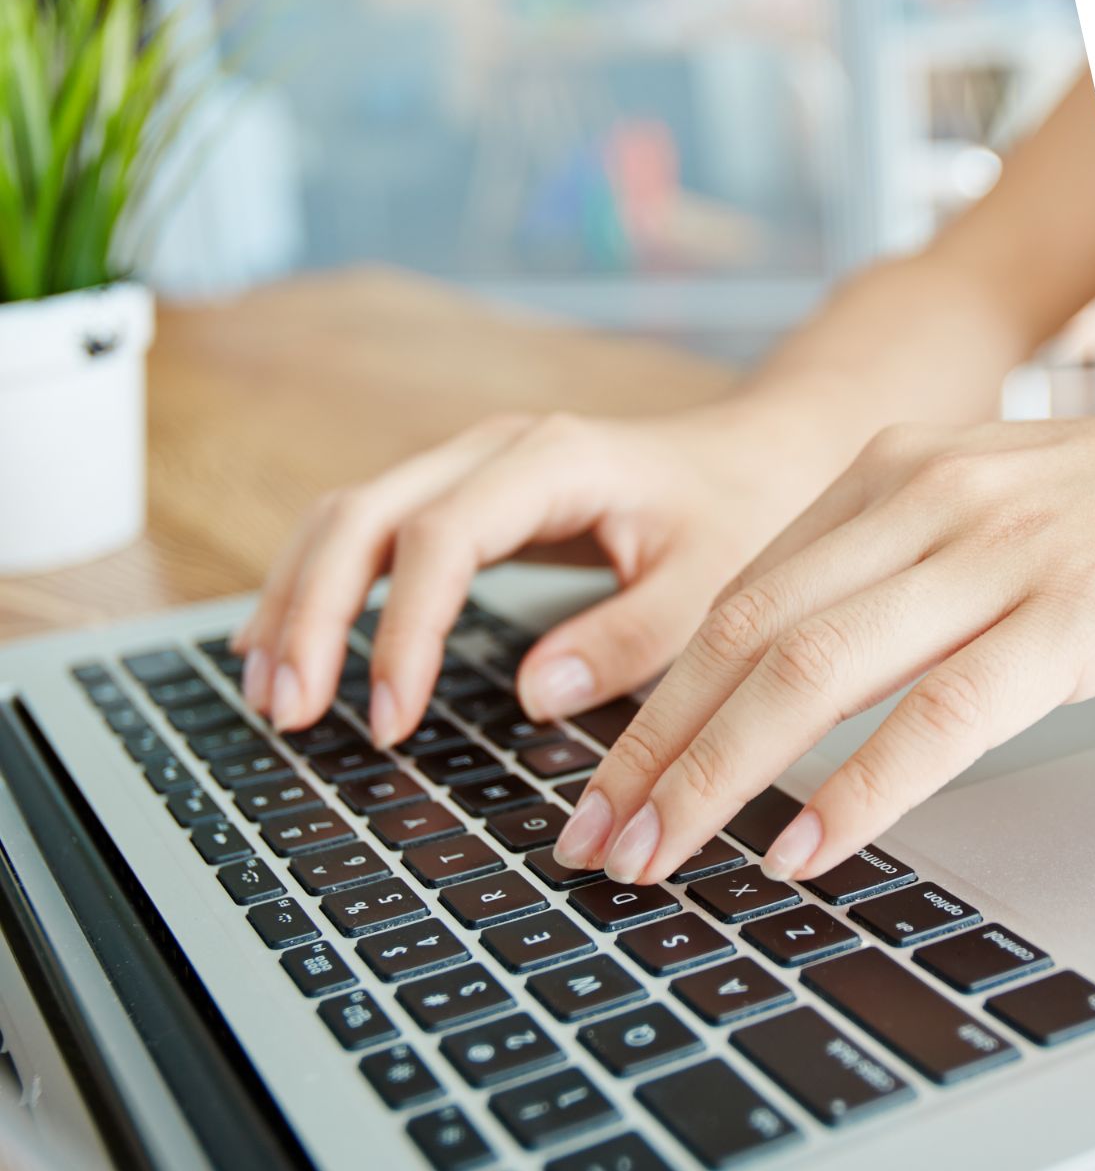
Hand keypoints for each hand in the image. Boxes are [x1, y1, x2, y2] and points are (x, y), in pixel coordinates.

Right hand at [233, 398, 854, 745]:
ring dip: (296, 599)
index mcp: (553, 461)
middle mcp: (493, 450)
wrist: (750, 457)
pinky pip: (366, 529)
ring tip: (269, 693)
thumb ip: (628, 638)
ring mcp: (468, 465)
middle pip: (362, 514)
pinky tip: (285, 642)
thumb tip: (535, 693)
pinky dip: (318, 583)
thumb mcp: (706, 584)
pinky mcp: (461, 493)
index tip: (390, 720)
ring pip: (346, 515)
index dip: (402, 629)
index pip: (441, 537)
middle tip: (288, 714)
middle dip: (311, 614)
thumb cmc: (734, 516)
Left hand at [553, 407, 1094, 884]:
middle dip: (655, 746)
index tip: (601, 780)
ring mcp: (996, 554)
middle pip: (747, 633)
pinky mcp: (1073, 614)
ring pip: (815, 669)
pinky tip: (807, 849)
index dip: (654, 699)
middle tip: (594, 838)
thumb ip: (878, 580)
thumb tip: (775, 689)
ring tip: (661, 855)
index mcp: (885, 476)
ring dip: (720, 774)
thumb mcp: (973, 518)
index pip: (735, 598)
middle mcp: (922, 501)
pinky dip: (862, 787)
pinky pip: (942, 710)